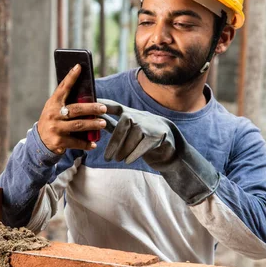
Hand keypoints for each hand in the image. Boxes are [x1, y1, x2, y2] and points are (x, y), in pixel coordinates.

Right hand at [37, 65, 107, 154]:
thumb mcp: (54, 110)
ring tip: (102, 123)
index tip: (79, 67)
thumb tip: (88, 97)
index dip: (70, 77)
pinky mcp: (59, 142)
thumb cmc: (53, 121)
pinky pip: (76, 142)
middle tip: (103, 108)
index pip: (63, 88)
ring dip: (93, 124)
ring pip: (78, 125)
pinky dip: (86, 143)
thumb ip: (67, 104)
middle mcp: (53, 115)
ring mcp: (56, 128)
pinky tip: (94, 143)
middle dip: (91, 108)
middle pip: (76, 109)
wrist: (39, 142)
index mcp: (53, 104)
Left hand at [99, 98, 219, 204]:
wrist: (171, 147)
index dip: (104, 105)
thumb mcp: (128, 131)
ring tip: (117, 160)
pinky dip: (135, 153)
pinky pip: (144, 143)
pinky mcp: (159, 135)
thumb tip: (95, 122)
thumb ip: (113, 126)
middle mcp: (140, 116)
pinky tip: (127, 161)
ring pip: (134, 135)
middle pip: (124, 123)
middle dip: (114, 141)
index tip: (94, 107)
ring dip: (124, 150)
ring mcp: (150, 125)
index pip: (116, 106)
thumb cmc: (145, 139)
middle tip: (107, 157)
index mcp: (131, 114)